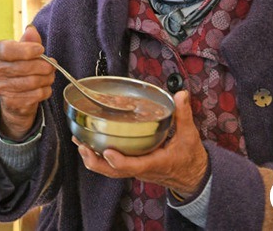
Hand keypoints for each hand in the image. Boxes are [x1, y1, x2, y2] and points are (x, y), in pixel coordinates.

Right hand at [0, 25, 54, 139]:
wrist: (13, 96)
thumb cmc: (18, 67)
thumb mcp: (22, 51)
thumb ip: (28, 41)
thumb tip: (32, 30)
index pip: (7, 50)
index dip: (27, 49)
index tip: (41, 49)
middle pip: (24, 67)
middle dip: (43, 65)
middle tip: (51, 65)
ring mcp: (0, 88)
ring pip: (32, 82)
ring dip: (47, 78)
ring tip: (49, 75)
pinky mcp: (11, 102)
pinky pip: (36, 95)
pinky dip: (46, 90)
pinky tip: (44, 87)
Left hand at [73, 91, 208, 196]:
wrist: (193, 177)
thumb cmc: (190, 158)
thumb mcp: (189, 136)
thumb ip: (183, 114)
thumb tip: (180, 95)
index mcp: (156, 163)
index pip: (134, 166)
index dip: (119, 161)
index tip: (107, 152)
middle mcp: (142, 170)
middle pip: (114, 172)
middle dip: (96, 161)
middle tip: (82, 147)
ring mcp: (136, 171)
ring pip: (110, 171)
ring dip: (93, 159)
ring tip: (79, 144)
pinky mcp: (132, 168)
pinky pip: (112, 168)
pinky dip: (99, 158)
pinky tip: (88, 145)